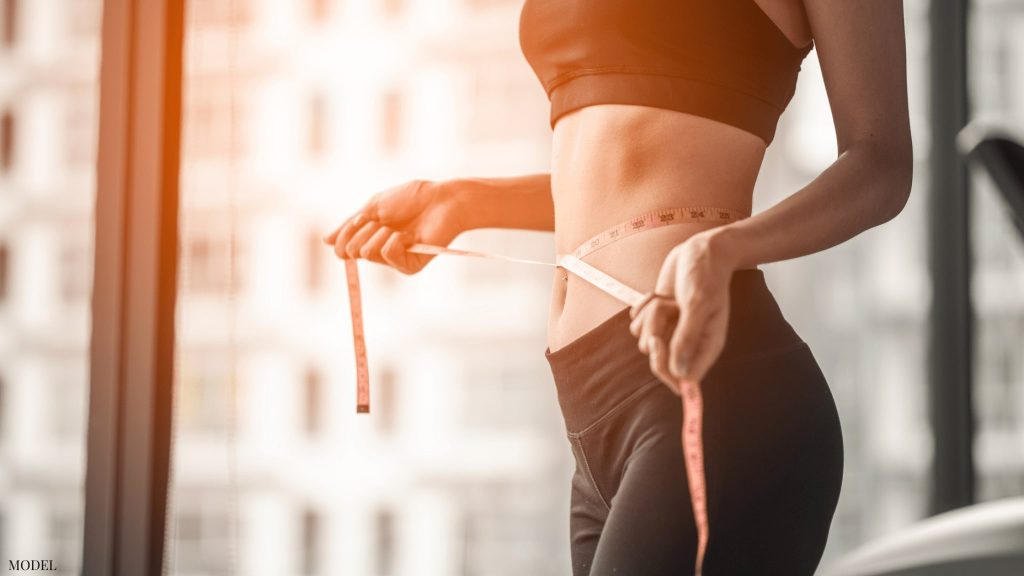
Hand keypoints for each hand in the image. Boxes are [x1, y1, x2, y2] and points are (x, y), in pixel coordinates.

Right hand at [323, 179, 464, 273]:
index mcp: (371, 238)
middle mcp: (381, 252)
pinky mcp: (410, 267)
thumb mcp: (374, 207)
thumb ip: (350, 225)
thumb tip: (325, 240)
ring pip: (367, 252)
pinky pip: (387, 255)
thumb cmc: (412, 199)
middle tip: (386, 220)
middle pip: (352, 251)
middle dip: (364, 229)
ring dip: (380, 232)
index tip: (360, 219)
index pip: (344, 249)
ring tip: (400, 227)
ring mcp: (395, 261)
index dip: (346, 234)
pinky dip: (395, 240)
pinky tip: (411, 236)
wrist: (442, 200)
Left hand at [628, 230, 736, 393]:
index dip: (666, 369)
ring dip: (651, 315)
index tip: (658, 342)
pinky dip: (644, 307)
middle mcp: (689, 344)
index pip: (683, 379)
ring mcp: (671, 332)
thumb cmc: (706, 276)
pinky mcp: (657, 319)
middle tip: (664, 311)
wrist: (699, 251)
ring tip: (669, 299)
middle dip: (654, 333)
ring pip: (644, 339)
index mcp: (707, 347)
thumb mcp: (698, 304)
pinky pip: (637, 323)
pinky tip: (660, 294)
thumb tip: (679, 373)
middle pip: (658, 362)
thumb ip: (688, 338)